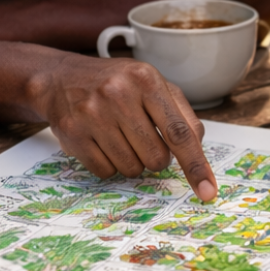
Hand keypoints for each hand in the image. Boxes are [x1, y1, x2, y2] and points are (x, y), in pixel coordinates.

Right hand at [30, 54, 216, 200]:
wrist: (61, 79)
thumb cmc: (116, 84)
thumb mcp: (152, 83)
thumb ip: (180, 112)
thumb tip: (198, 146)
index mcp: (146, 80)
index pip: (179, 132)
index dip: (196, 165)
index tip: (208, 191)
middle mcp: (118, 94)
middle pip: (156, 157)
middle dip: (155, 157)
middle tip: (142, 137)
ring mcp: (93, 115)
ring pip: (131, 169)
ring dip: (131, 161)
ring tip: (119, 136)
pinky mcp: (73, 134)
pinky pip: (105, 172)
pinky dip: (109, 164)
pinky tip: (101, 142)